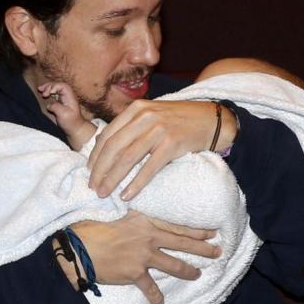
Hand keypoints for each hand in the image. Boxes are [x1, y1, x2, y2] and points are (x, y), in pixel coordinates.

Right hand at [68, 211, 220, 303]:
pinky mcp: (135, 273)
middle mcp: (149, 237)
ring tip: (198, 274)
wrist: (77, 249)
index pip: (177, 226)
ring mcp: (143, 256)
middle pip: (183, 243)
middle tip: (218, 252)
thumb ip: (137, 220)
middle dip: (203, 249)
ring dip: (188, 271)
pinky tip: (160, 302)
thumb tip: (147, 222)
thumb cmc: (93, 229)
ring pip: (174, 264)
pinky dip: (155, 296)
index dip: (196, 230)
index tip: (211, 232)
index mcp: (146, 221)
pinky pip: (150, 287)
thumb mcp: (119, 216)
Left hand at [87, 99, 236, 199]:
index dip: (95, 156)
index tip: (90, 172)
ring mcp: (159, 130)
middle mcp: (145, 117)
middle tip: (94, 188)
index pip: (108, 134)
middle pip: (114, 147)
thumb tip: (107, 146)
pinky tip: (127, 195)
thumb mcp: (153, 114)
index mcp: (136, 108)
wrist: (213, 119)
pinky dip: (136, 183)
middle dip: (100, 170)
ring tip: (105, 193)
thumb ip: (133, 125)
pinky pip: (149, 168)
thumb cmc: (181, 120)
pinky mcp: (172, 144)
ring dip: (113, 179)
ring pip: (127, 158)